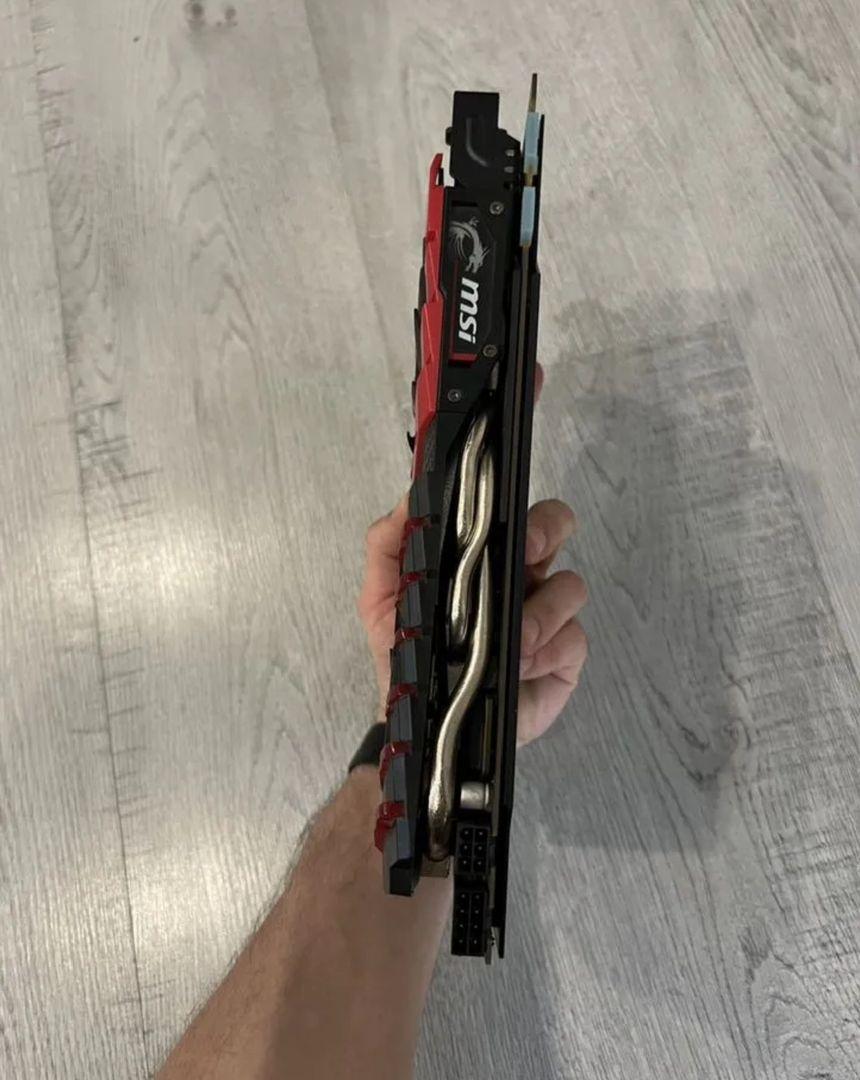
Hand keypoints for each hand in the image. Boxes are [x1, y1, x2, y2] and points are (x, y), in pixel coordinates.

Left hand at [357, 381, 586, 745]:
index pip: (502, 492)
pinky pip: (574, 635)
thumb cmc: (408, 655)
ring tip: (506, 641)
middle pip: (553, 521)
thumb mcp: (381, 596)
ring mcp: (544, 608)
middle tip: (522, 554)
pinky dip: (546, 651)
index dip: (514, 445)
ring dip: (536, 613)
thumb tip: (411, 494)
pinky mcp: (564, 652)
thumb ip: (389, 541)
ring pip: (569, 582)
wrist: (435, 727)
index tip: (535, 383)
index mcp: (477, 550)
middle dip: (542, 532)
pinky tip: (522, 665)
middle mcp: (516, 571)